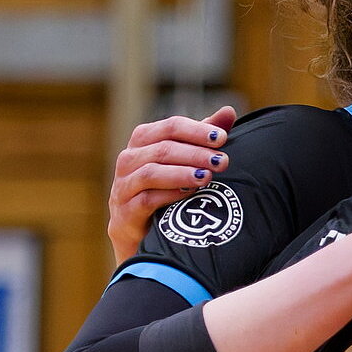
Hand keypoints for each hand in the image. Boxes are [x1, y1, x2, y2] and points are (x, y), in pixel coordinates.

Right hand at [109, 106, 238, 263]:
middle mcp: (128, 161)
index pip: (169, 127)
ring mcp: (122, 188)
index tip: (223, 137)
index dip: (196, 130)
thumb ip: (203, 138)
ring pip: (149, 173)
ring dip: (181, 173)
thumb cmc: (168, 194)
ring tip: (207, 176)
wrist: (145, 240)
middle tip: (222, 161)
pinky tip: (189, 196)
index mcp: (143, 143)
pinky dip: (168, 196)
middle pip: (161, 149)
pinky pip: (144, 201)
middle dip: (194, 153)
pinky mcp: (123, 216)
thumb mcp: (185, 163)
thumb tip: (228, 111)